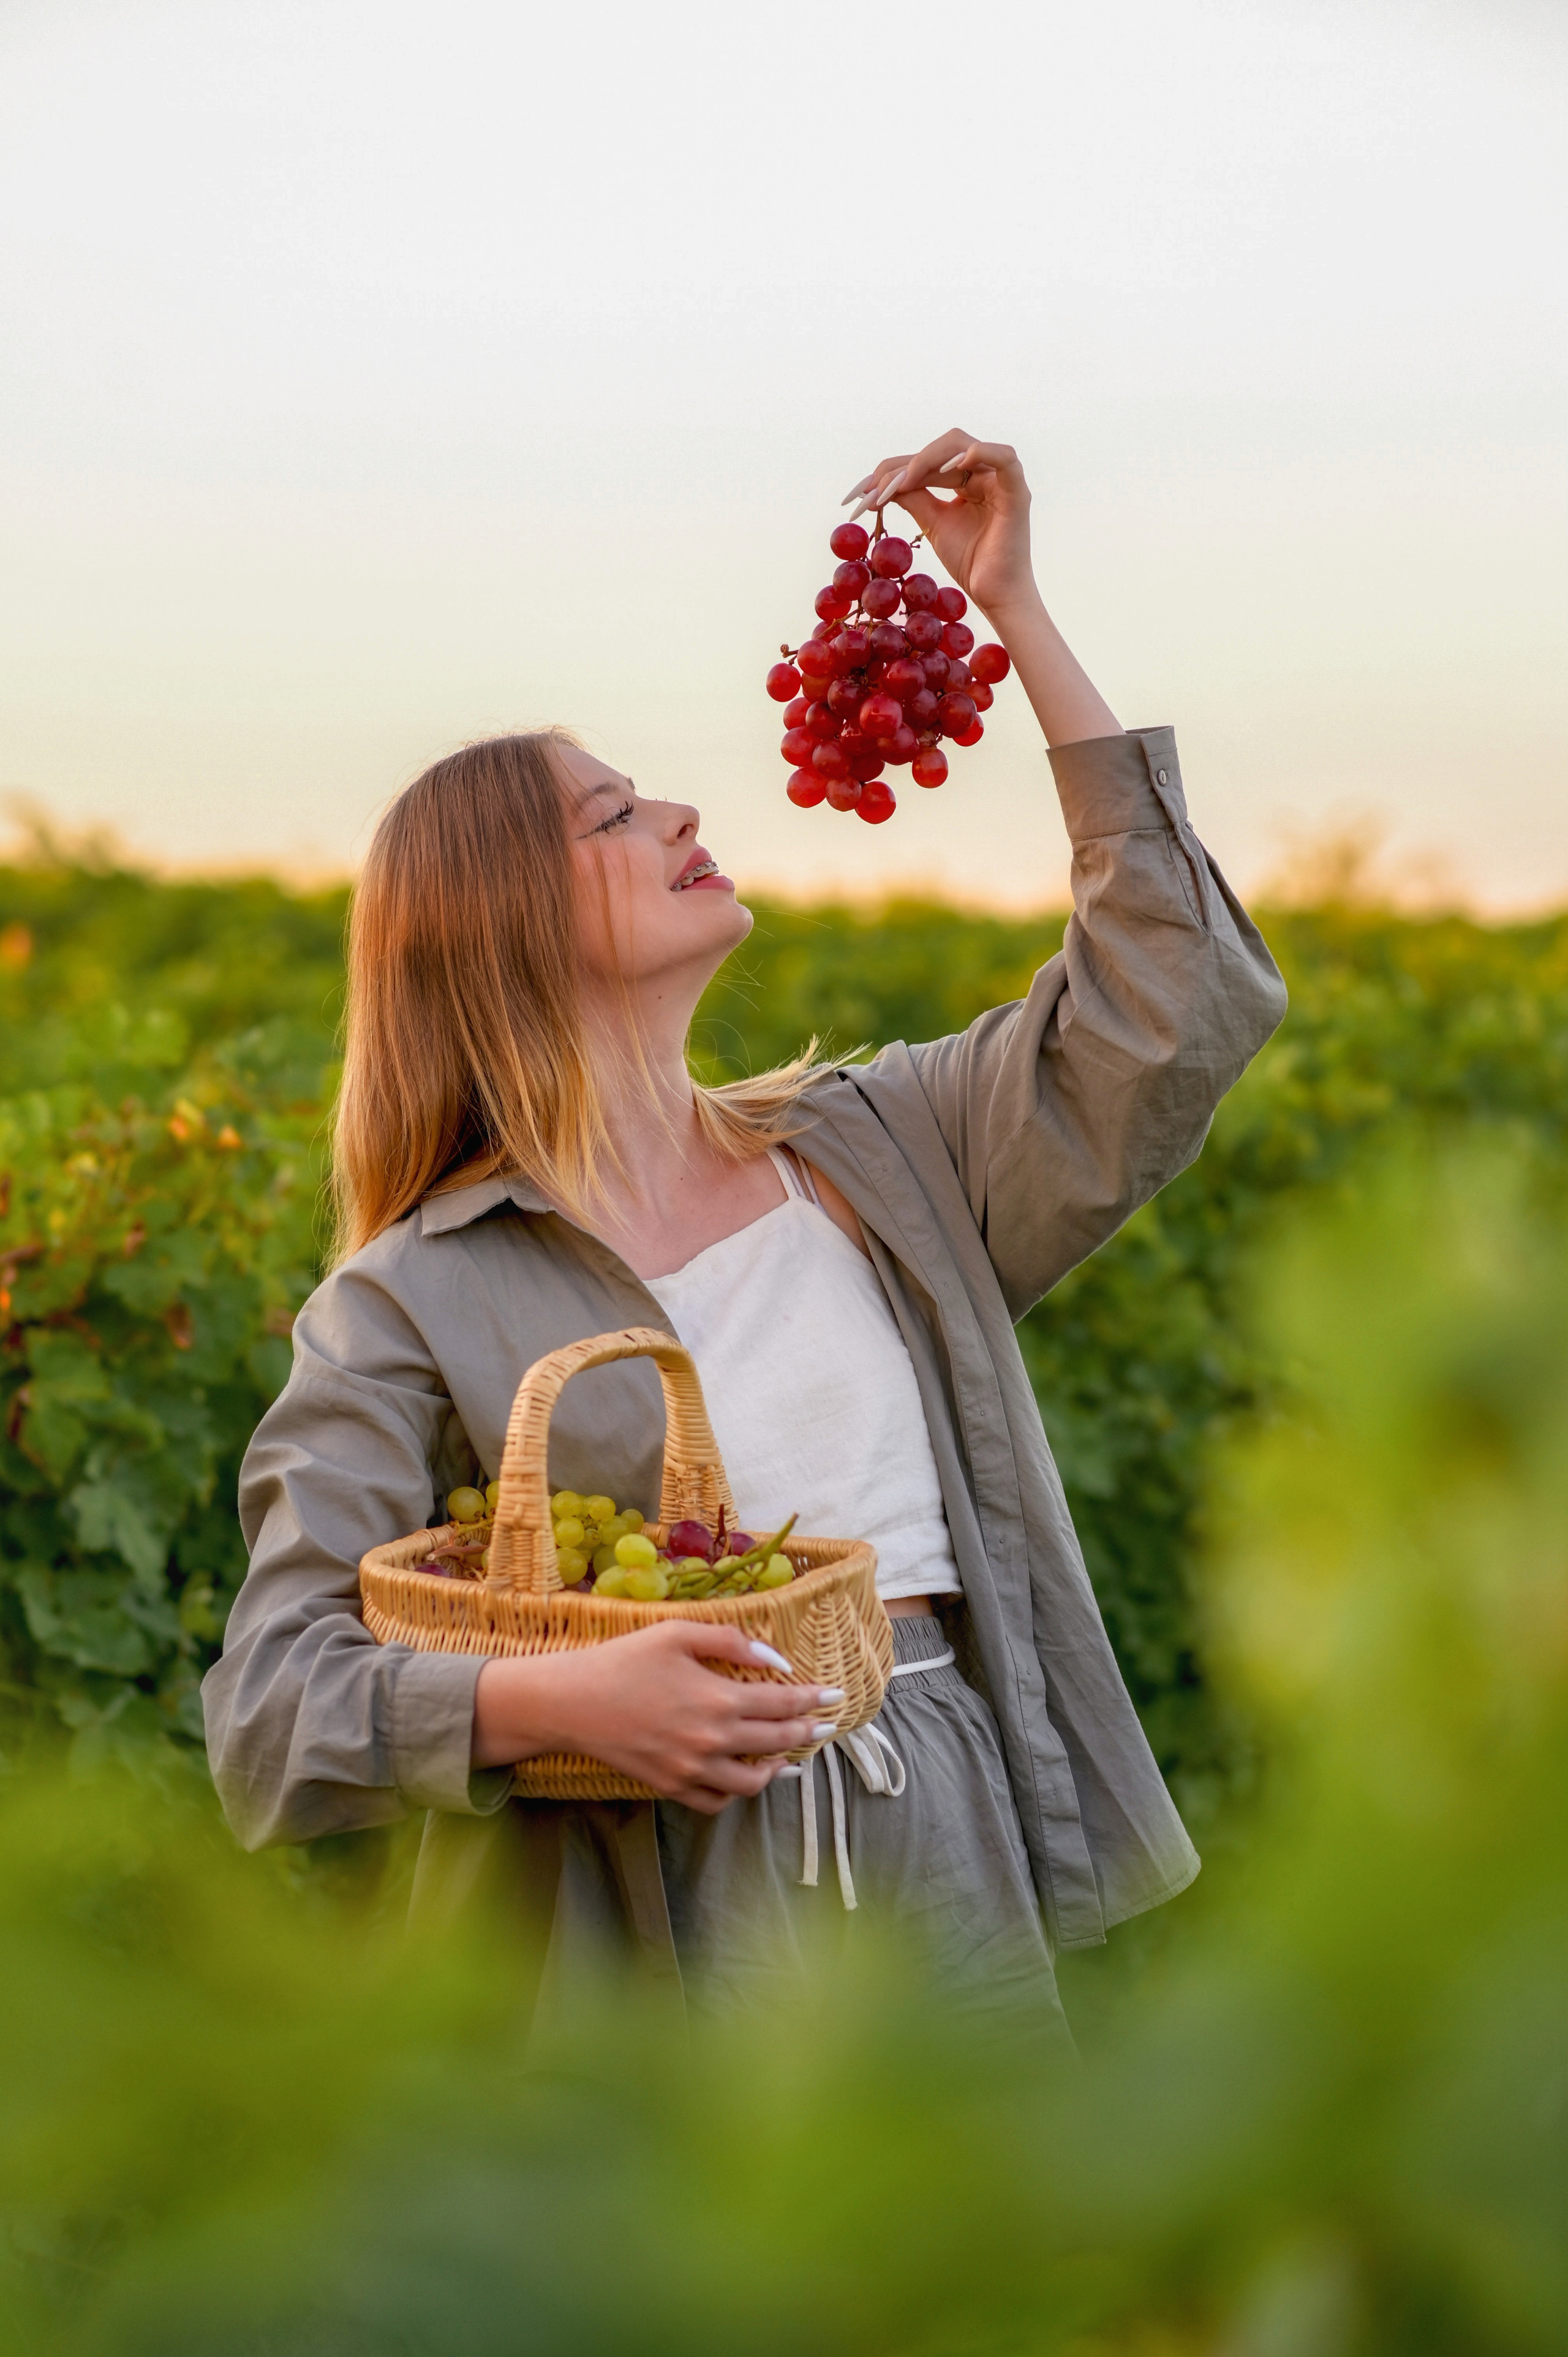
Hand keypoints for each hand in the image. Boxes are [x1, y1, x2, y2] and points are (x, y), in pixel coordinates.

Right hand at [472, 1620, 841, 1813]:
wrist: (572, 1703)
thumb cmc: (625, 1659)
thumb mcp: (678, 1634)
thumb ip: (732, 1641)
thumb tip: (777, 1657)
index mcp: (718, 1699)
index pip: (782, 1703)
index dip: (813, 1698)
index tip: (835, 1695)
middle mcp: (711, 1741)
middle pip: (776, 1742)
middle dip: (807, 1732)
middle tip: (826, 1725)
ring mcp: (691, 1770)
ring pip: (751, 1784)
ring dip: (777, 1770)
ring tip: (791, 1759)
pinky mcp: (670, 1787)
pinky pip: (716, 1802)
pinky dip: (736, 1794)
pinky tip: (744, 1778)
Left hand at [845, 427, 1120, 745]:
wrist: (995, 596)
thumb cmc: (970, 563)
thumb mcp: (932, 524)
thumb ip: (913, 497)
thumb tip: (881, 480)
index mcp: (965, 479)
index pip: (924, 463)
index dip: (891, 472)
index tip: (859, 493)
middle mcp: (983, 472)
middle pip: (938, 450)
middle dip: (901, 467)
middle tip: (874, 490)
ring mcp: (1001, 479)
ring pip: (962, 445)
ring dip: (928, 458)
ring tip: (904, 482)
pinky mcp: (1018, 491)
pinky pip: (1004, 458)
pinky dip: (979, 453)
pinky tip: (950, 466)